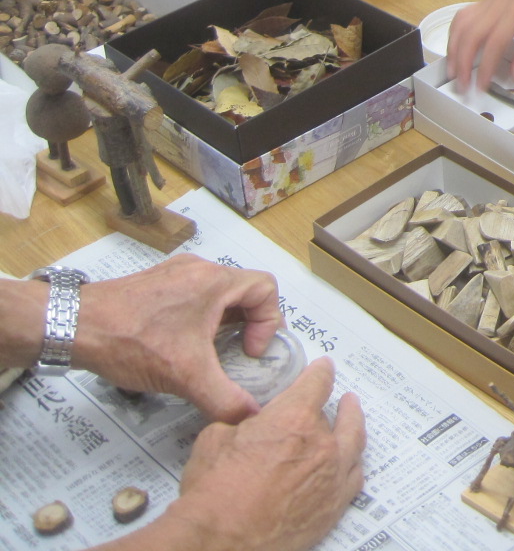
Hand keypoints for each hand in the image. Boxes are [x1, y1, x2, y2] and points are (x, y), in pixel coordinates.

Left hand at [74, 255, 282, 422]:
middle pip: (242, 290)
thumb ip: (224, 398)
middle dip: (247, 325)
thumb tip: (252, 417)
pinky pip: (191, 295)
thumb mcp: (185, 376)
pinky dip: (198, 318)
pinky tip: (178, 345)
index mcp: (215, 281)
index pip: (266, 289)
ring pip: (216, 293)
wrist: (73, 327)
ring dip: (222, 322)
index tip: (248, 352)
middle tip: (237, 353)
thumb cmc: (132, 342)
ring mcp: (174, 272)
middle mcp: (199, 269)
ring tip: (209, 352)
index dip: (268, 323)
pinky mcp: (154, 282)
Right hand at [165, 358, 364, 550]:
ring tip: (353, 422)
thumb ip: (242, 425)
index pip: (316, 383)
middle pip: (341, 416)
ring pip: (353, 445)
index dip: (319, 372)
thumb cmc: (213, 493)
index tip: (323, 368)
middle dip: (342, 405)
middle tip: (345, 399)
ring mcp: (332, 478)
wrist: (220, 542)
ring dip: (353, 430)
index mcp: (294, 418)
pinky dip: (351, 467)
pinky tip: (350, 465)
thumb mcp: (215, 440)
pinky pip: (353, 479)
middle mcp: (321, 445)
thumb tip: (250, 428)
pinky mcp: (333, 508)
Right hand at [447, 0, 513, 92]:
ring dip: (453, 48)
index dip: (485, 67)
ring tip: (452, 70)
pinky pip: (464, 15)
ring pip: (462, 23)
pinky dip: (455, 33)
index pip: (494, 43)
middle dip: (462, 62)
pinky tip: (456, 48)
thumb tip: (513, 74)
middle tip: (461, 85)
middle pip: (471, 33)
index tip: (481, 87)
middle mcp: (498, 4)